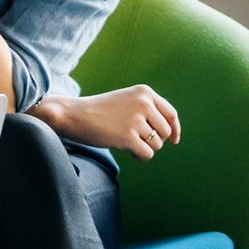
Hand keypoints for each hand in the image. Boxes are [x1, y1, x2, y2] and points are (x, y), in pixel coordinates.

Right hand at [34, 85, 180, 160]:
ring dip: (144, 148)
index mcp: (144, 92)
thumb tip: (171, 133)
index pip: (170, 114)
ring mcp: (136, 120)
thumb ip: (147, 110)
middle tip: (136, 139)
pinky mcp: (128, 136)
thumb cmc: (98, 110)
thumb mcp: (126, 101)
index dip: (175, 129)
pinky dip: (140, 157)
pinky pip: (147, 154)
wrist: (73, 114)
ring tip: (127, 143)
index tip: (174, 140)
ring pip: (157, 144)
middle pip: (165, 132)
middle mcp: (143, 103)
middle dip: (154, 140)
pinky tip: (129, 153)